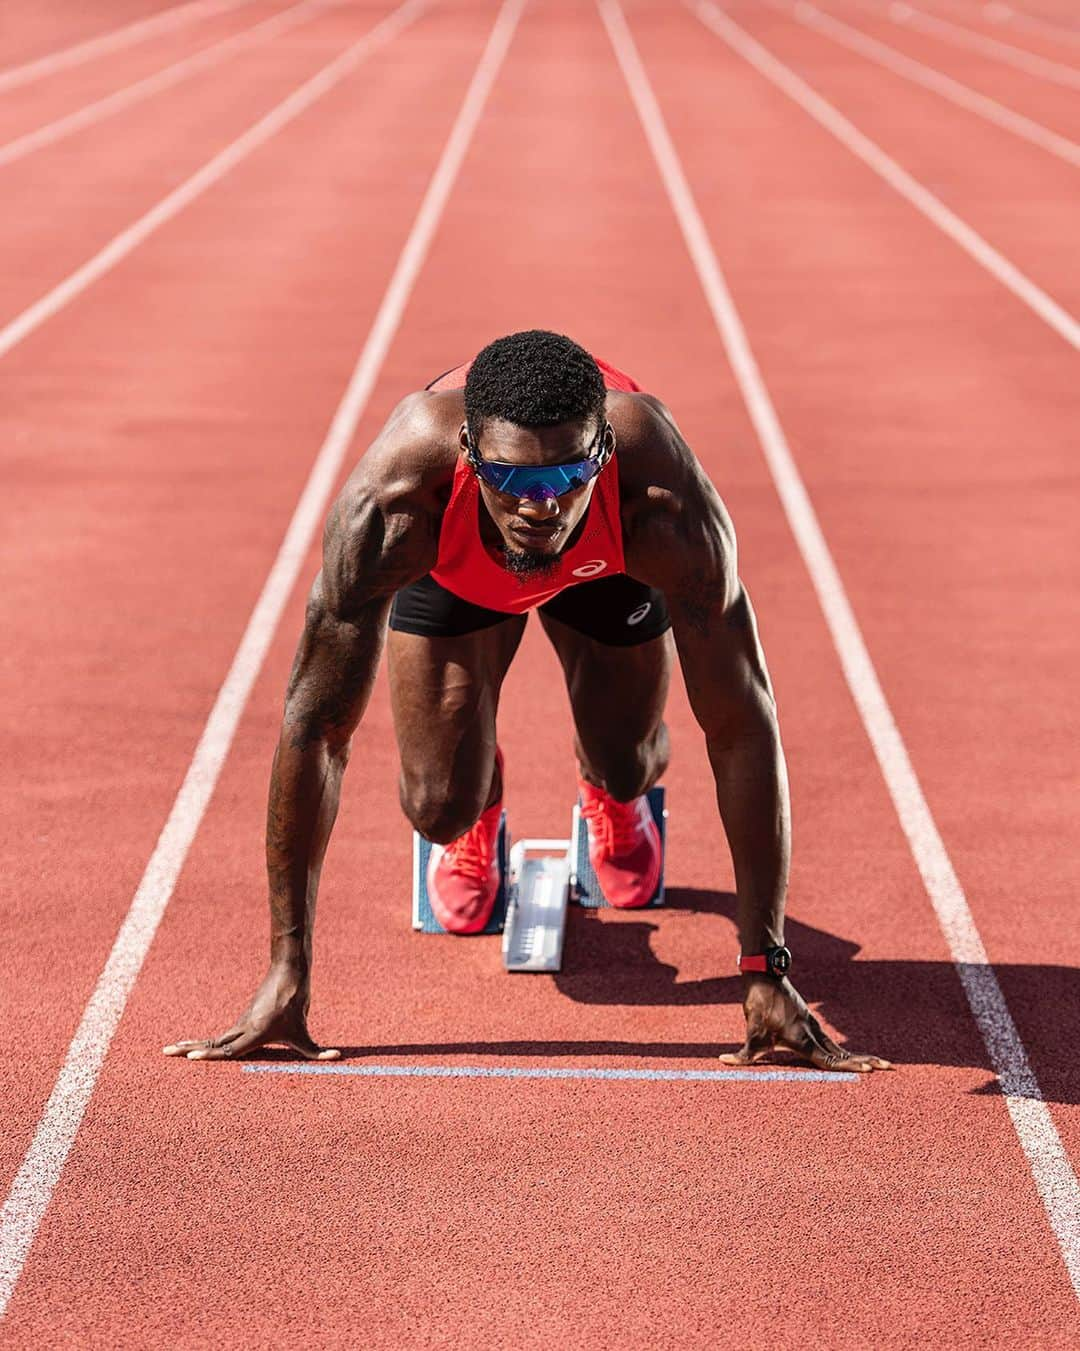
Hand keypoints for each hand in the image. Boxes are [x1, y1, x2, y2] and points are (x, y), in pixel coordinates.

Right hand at [162, 963, 339, 1061]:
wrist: (289, 972)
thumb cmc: (296, 1002)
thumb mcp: (304, 1030)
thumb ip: (316, 1050)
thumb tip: (339, 1058)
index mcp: (253, 1034)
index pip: (227, 1050)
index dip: (208, 1055)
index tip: (189, 1057)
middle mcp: (242, 1029)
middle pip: (212, 1043)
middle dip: (188, 1049)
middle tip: (165, 1052)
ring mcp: (240, 1024)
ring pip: (214, 1039)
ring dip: (192, 1044)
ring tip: (171, 1050)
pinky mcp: (243, 1020)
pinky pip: (222, 1036)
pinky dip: (206, 1042)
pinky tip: (193, 1046)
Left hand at [721, 976, 891, 1073]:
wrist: (765, 973)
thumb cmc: (759, 1001)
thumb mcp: (751, 1026)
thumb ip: (744, 1050)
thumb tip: (724, 1061)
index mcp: (802, 1038)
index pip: (829, 1058)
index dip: (848, 1066)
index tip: (869, 1070)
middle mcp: (812, 1033)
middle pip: (843, 1053)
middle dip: (866, 1061)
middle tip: (890, 1068)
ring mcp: (813, 1027)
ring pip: (840, 1047)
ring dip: (860, 1056)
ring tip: (880, 1065)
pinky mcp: (810, 1023)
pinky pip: (832, 1041)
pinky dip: (846, 1051)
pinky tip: (853, 1057)